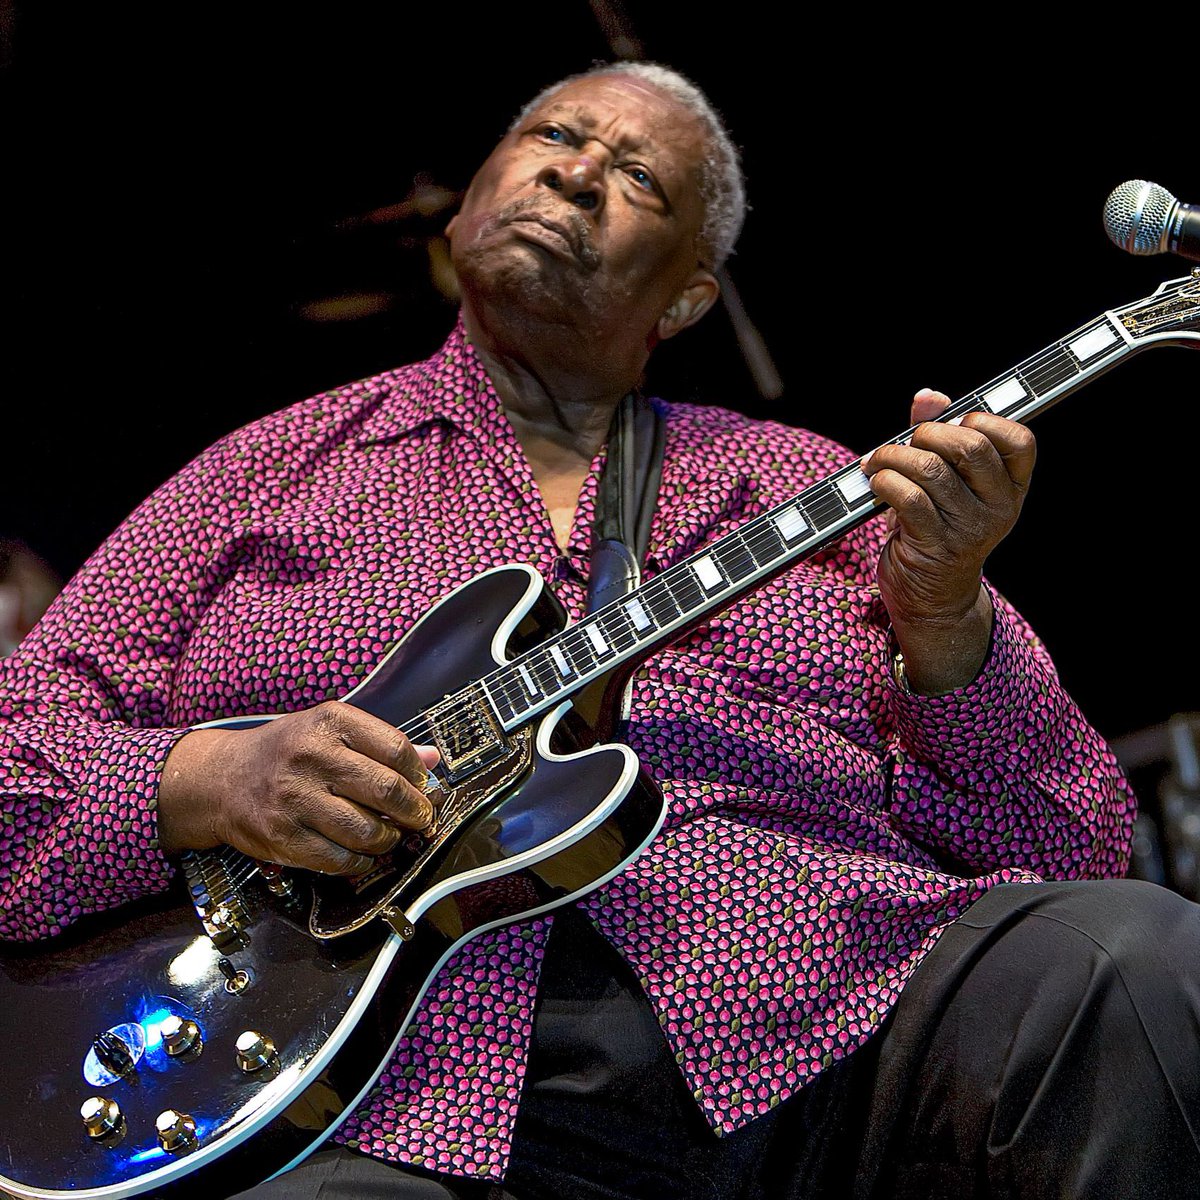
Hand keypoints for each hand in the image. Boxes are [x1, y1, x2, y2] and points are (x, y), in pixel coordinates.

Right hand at [157, 701, 440, 874]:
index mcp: (330, 722)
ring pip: (365, 829)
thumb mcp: (330, 731)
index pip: (395, 748)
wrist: (222, 778)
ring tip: (389, 836)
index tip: (423, 786)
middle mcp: (311, 755)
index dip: (418, 774)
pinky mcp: (282, 835)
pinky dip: (360, 862)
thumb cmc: (287, 752)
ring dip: (388, 839)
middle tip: (420, 819)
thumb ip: (381, 744)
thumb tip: (434, 759)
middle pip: (386, 790)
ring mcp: (294, 797)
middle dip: (414, 811)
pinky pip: (337, 858)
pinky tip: (363, 855)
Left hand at [861, 388, 1035, 693]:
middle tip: (906, 444)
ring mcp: (969, 530)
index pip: (1020, 440)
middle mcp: (998, 509)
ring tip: (878, 462)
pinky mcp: (935, 547)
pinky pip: (907, 498)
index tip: (956, 423)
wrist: (932, 598)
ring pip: (930, 469)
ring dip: (893, 456)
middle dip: (928, 433)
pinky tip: (876, 484)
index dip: (985, 420)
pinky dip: (884, 481)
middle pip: (970, 446)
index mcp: (1011, 489)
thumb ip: (939, 436)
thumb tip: (929, 396)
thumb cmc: (936, 530)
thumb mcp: (945, 484)